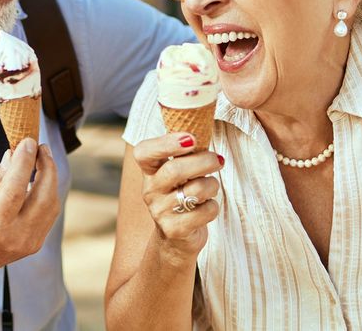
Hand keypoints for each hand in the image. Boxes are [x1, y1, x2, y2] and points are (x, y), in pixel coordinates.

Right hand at [0, 138, 59, 288]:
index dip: (25, 162)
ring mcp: (29, 243)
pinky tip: (38, 178)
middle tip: (40, 147)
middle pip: (44, 196)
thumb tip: (13, 156)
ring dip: (49, 178)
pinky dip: (47, 192)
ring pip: (51, 204)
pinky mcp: (34, 243)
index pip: (16, 188)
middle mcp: (17, 238)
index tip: (29, 142)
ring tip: (40, 158)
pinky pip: (48, 213)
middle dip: (47, 167)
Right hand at [132, 133, 222, 262]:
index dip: (166, 143)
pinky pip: (205, 211)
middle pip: (175, 170)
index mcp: (150, 172)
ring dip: (212, 185)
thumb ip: (186, 152)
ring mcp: (160, 212)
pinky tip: (206, 207)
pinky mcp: (174, 230)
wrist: (177, 237)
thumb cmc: (183, 194)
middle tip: (218, 160)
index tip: (190, 139)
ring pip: (195, 190)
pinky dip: (213, 207)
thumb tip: (203, 124)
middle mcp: (150, 191)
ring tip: (210, 187)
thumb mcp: (179, 173)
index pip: (144, 152)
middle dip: (203, 162)